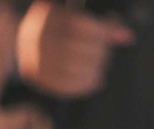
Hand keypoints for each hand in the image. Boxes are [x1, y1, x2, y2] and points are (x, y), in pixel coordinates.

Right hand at [16, 1, 134, 99]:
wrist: (26, 39)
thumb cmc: (61, 26)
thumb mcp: (78, 18)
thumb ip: (102, 25)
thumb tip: (127, 37)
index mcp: (47, 16)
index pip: (79, 25)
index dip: (104, 32)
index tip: (122, 37)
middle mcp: (36, 38)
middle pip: (76, 49)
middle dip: (99, 53)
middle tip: (106, 54)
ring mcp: (34, 59)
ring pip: (71, 69)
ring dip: (94, 69)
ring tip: (101, 68)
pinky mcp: (36, 77)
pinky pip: (64, 85)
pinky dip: (85, 84)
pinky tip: (96, 80)